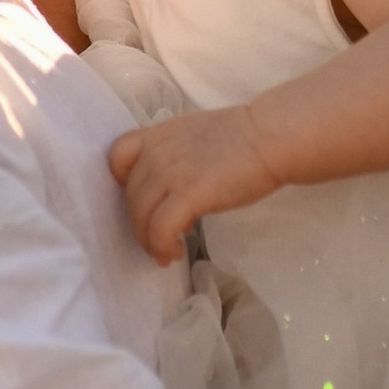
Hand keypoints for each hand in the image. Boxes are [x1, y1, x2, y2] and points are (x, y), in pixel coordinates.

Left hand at [108, 104, 281, 262]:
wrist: (270, 137)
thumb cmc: (245, 138)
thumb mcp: (197, 136)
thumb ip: (177, 157)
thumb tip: (175, 195)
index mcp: (158, 135)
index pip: (118, 156)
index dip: (125, 183)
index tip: (145, 200)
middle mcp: (156, 152)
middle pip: (130, 196)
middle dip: (141, 223)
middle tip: (160, 239)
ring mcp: (169, 173)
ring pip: (140, 217)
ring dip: (150, 242)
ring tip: (167, 253)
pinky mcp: (187, 195)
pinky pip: (159, 230)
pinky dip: (162, 246)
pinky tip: (176, 252)